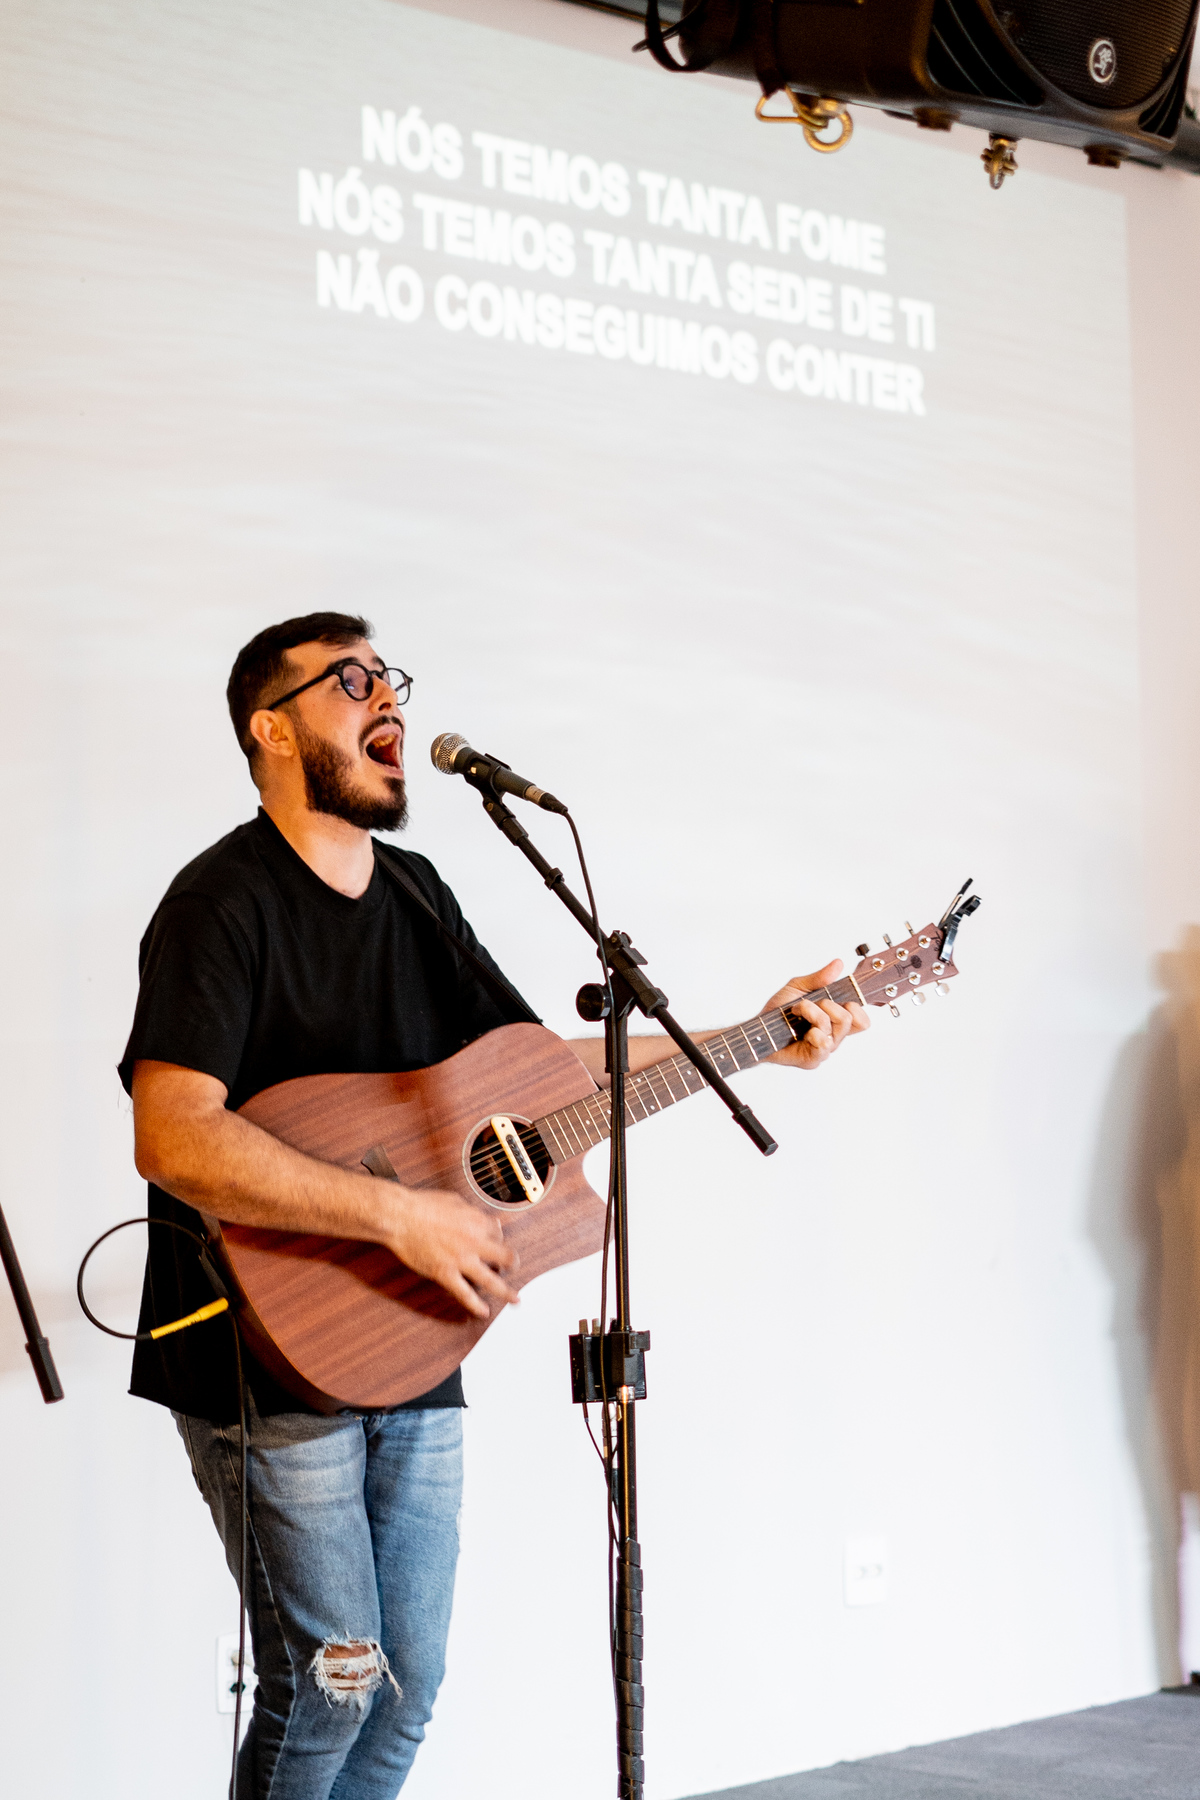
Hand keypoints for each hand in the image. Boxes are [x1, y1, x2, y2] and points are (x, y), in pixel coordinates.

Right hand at [386, 1186, 519, 1320]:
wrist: (400, 1217)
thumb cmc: (422, 1205)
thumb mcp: (455, 1200)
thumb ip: (471, 1212)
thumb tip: (482, 1218)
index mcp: (477, 1221)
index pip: (498, 1233)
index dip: (497, 1238)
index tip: (495, 1241)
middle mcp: (475, 1241)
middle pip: (505, 1256)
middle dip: (512, 1263)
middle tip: (513, 1268)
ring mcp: (461, 1260)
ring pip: (491, 1280)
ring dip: (505, 1291)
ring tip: (514, 1299)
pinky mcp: (445, 1274)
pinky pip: (464, 1294)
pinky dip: (475, 1305)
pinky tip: (483, 1312)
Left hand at [763, 959, 868, 1069]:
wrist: (757, 1028)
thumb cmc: (778, 1012)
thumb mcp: (798, 987)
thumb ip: (819, 977)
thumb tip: (838, 963)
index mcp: (834, 1021)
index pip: (862, 1020)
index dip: (856, 1007)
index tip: (840, 998)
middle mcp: (832, 1036)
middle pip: (851, 1020)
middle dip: (829, 1005)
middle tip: (808, 1004)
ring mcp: (824, 1049)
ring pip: (836, 1030)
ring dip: (814, 1014)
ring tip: (797, 1012)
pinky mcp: (813, 1059)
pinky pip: (823, 1045)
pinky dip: (812, 1032)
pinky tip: (801, 1031)